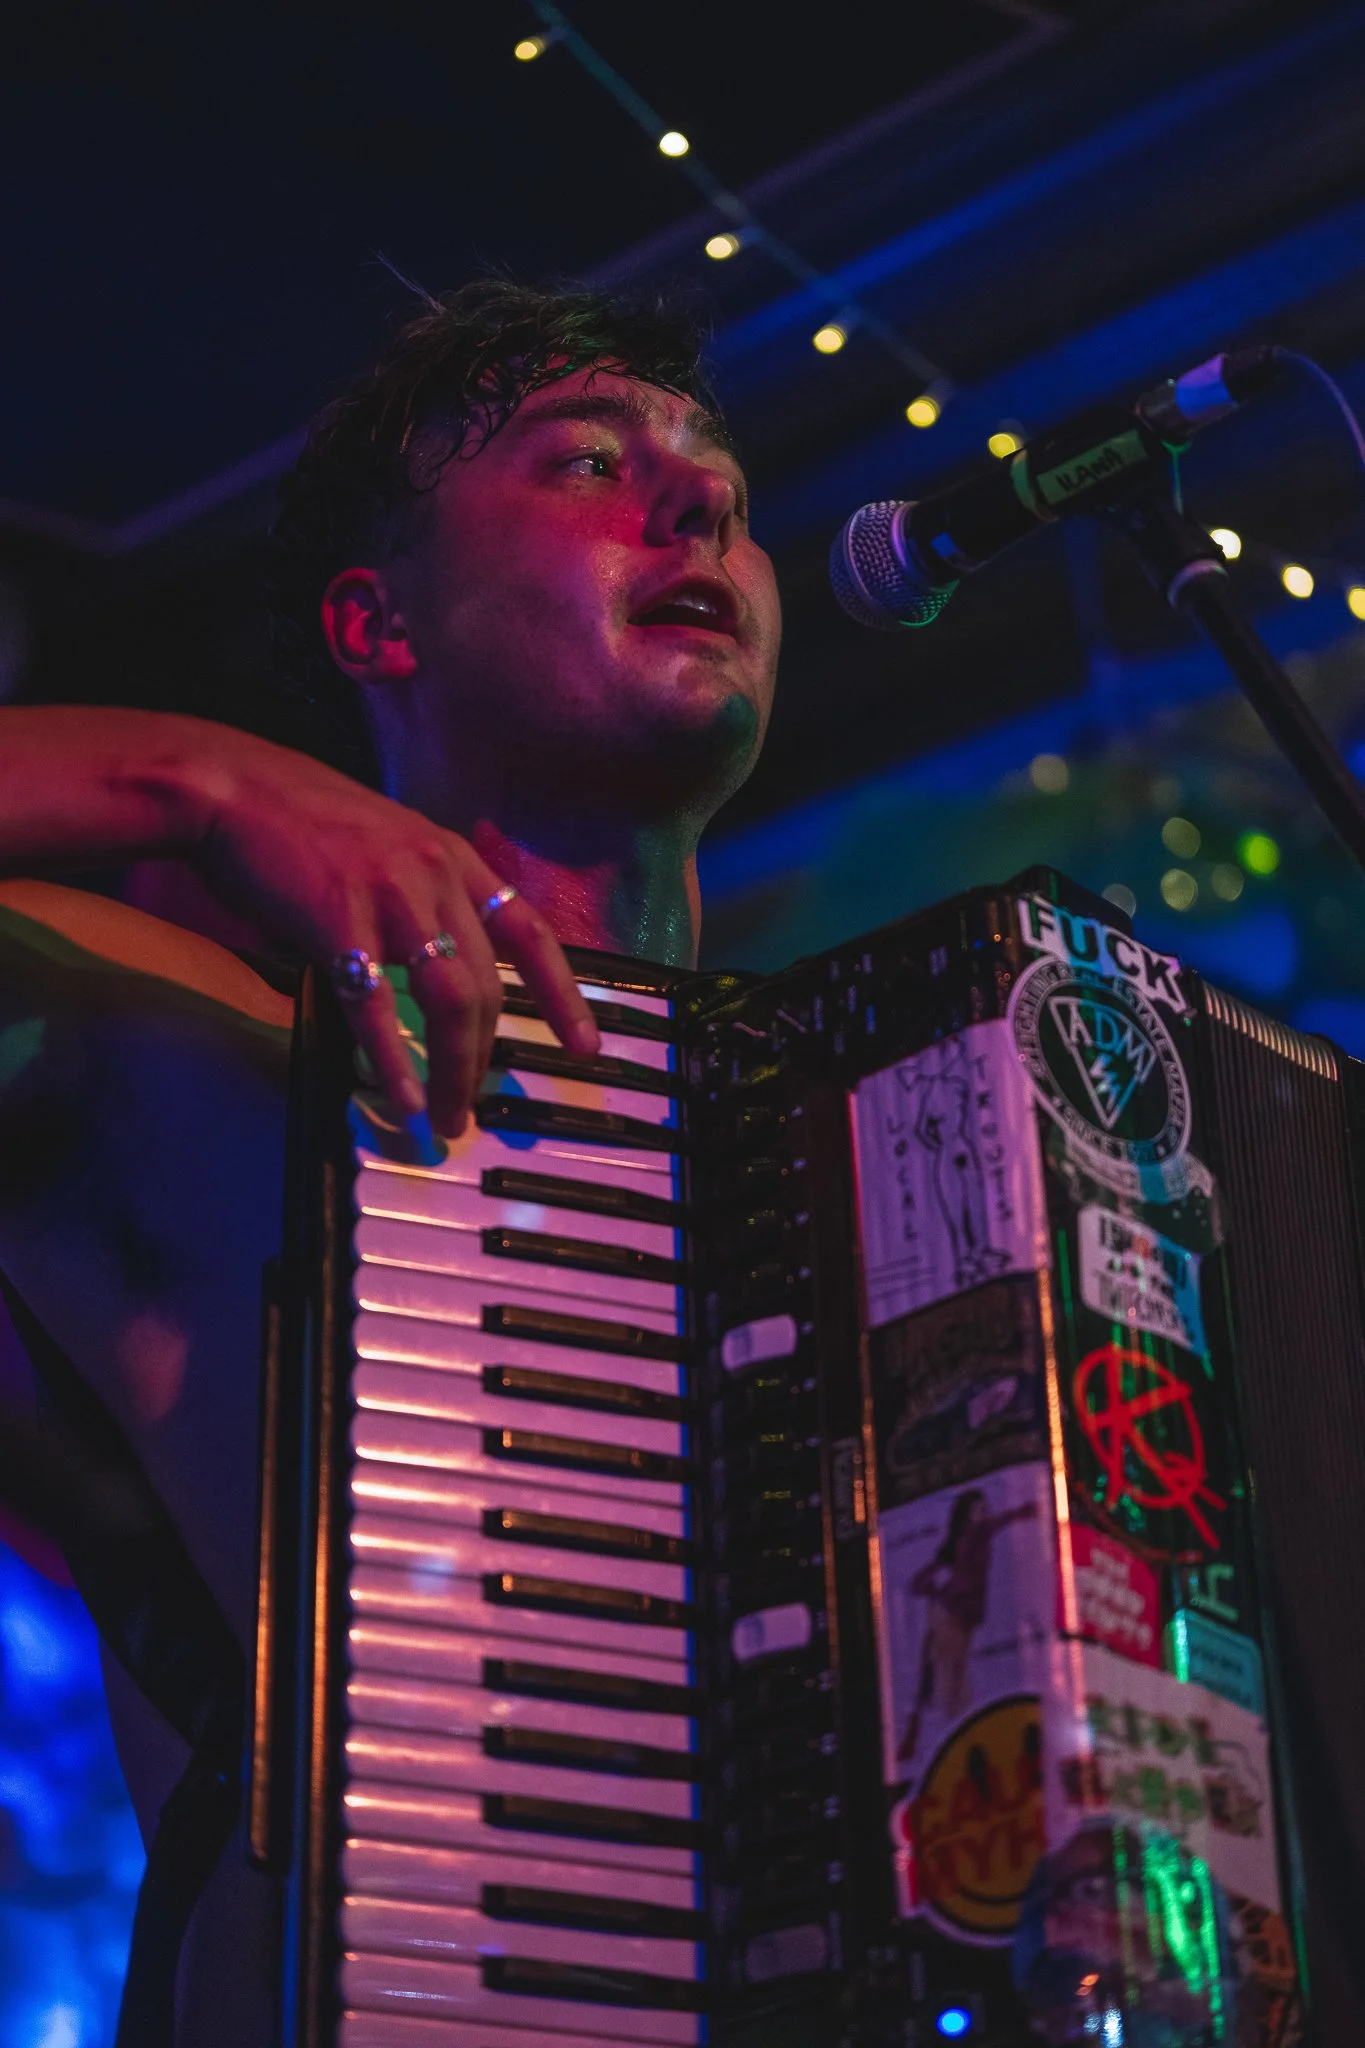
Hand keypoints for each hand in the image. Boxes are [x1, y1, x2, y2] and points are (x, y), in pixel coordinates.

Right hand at [187, 735, 598, 1137]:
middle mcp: (436, 875)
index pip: (529, 933)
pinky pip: (378, 1006)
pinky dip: (393, 1061)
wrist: (230, 788)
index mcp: (453, 859)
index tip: (583, 1046)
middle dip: (484, 1057)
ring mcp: (392, 896)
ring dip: (454, 1068)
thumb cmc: (298, 822)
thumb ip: (418, 902)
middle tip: (472, 1108)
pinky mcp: (340, 921)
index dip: (562, 995)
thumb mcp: (386, 849)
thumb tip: (427, 972)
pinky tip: (403, 1098)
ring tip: (447, 1116)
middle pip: (487, 984)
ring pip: (451, 999)